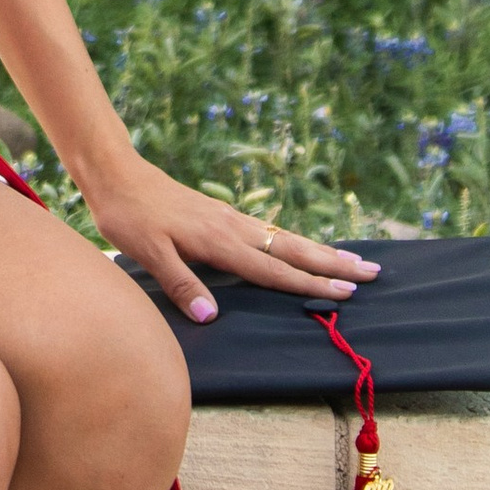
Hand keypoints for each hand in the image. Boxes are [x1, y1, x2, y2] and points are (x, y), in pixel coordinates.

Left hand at [72, 145, 378, 322]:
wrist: (115, 173)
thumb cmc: (128, 214)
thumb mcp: (146, 252)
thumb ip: (180, 283)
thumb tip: (211, 316)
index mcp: (219, 241)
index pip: (273, 271)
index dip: (310, 285)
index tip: (346, 294)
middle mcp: (232, 227)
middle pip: (293, 250)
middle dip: (334, 264)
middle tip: (374, 273)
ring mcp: (229, 218)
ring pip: (285, 239)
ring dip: (321, 252)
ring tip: (354, 261)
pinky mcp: (221, 214)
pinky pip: (269, 232)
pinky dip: (295, 243)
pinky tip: (300, 248)